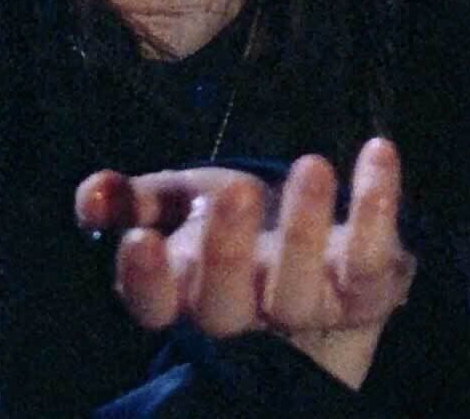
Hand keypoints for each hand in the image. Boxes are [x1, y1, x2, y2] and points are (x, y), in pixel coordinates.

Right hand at [74, 138, 415, 388]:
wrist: (323, 249)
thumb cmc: (239, 224)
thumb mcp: (180, 202)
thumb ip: (133, 199)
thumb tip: (92, 194)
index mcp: (187, 297)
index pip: (155, 306)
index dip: (146, 280)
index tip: (139, 239)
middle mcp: (243, 316)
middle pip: (225, 305)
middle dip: (227, 251)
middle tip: (236, 191)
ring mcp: (305, 312)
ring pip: (297, 289)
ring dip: (304, 226)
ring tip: (311, 165)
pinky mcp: (363, 295)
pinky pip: (369, 260)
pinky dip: (376, 206)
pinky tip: (376, 151)